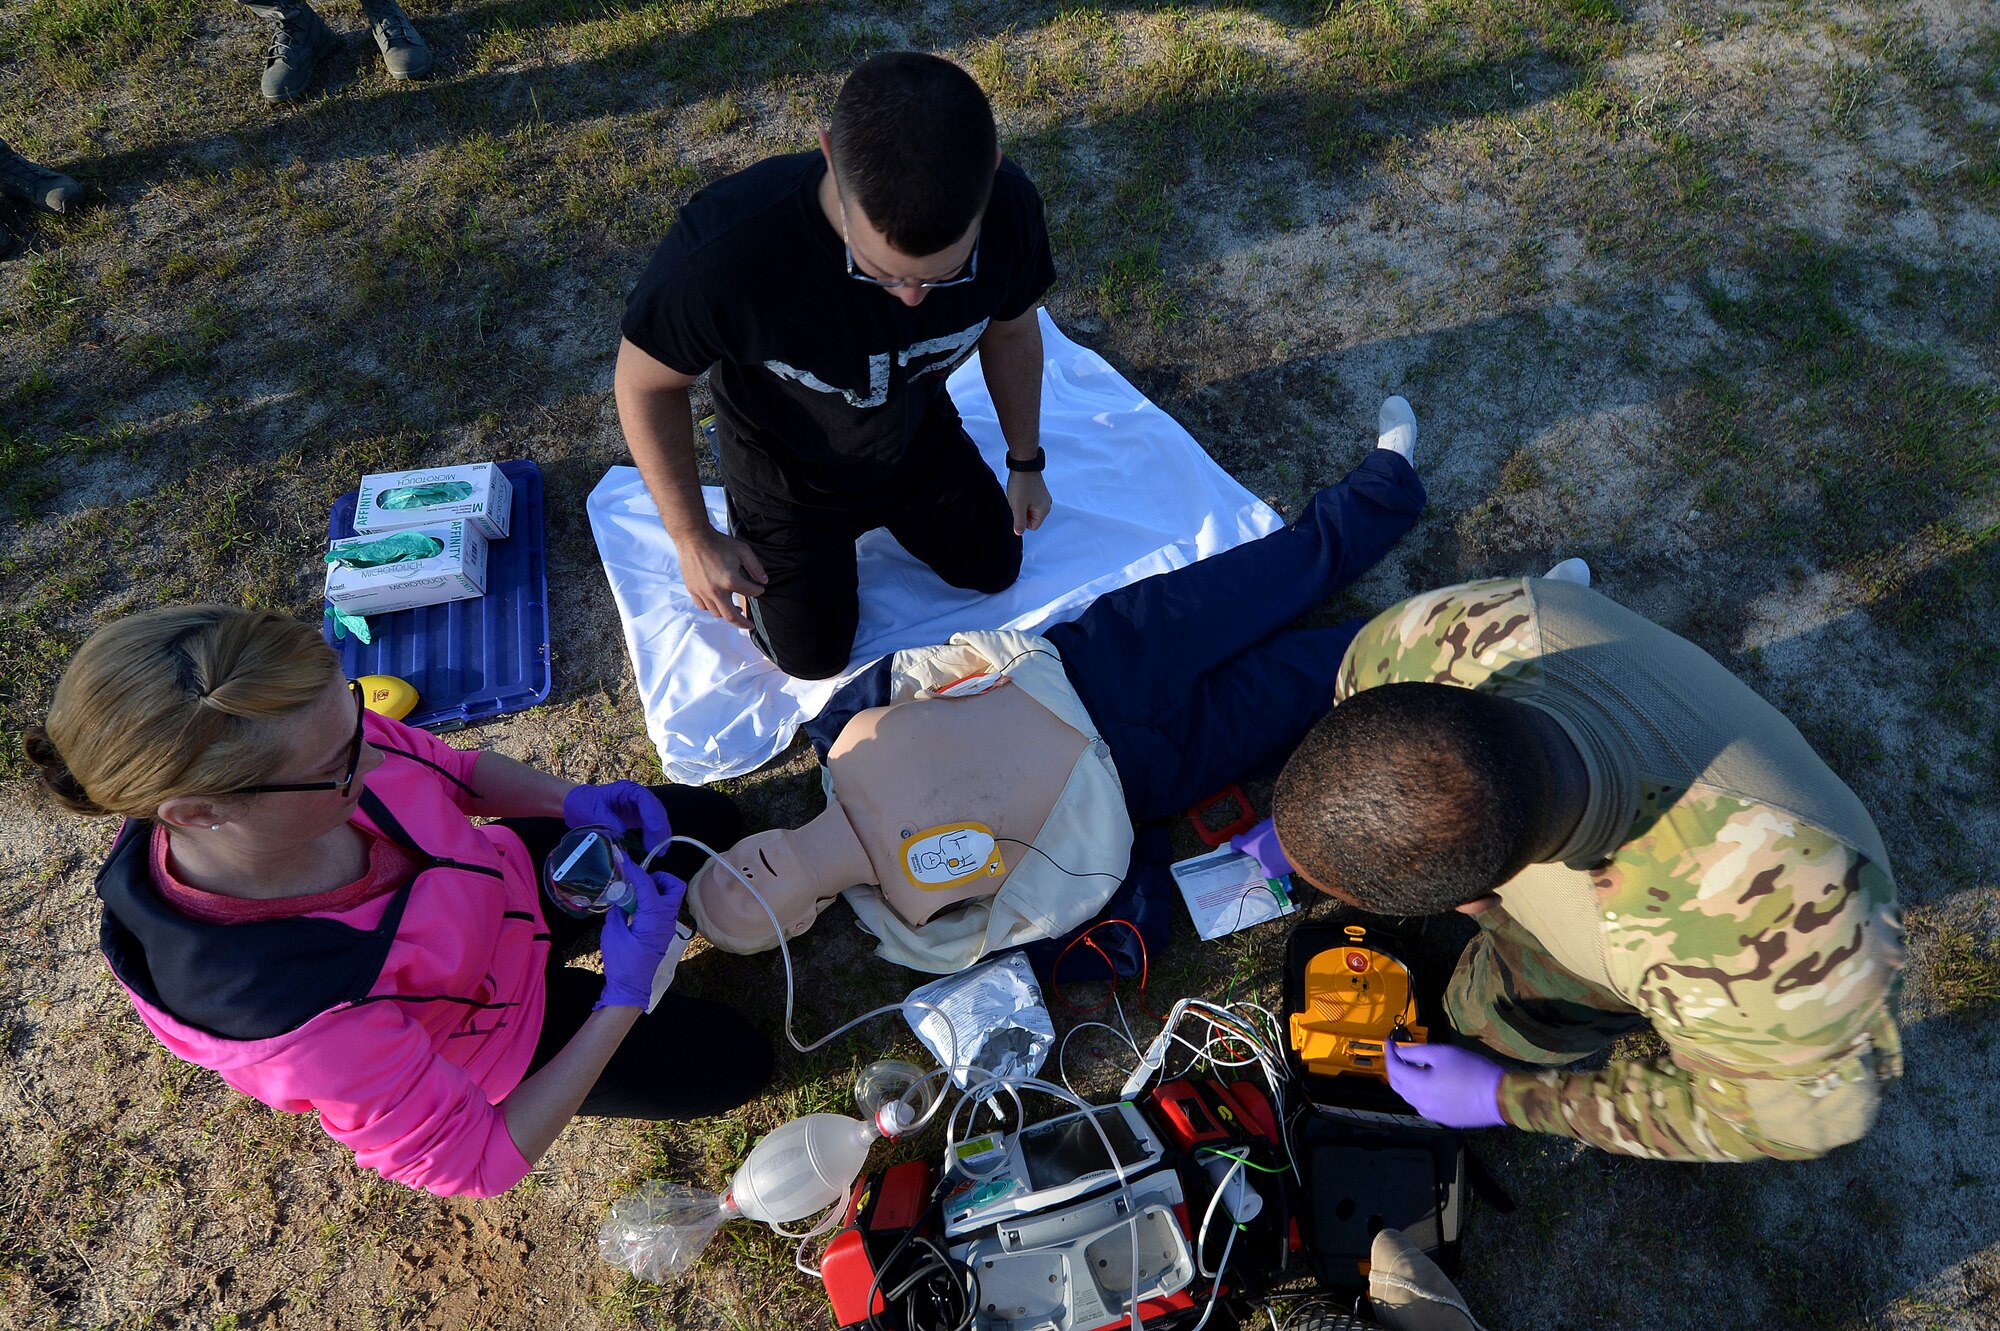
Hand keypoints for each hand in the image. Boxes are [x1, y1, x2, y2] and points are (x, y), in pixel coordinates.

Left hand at [564, 781, 671, 859]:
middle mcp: (636, 797)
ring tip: (660, 852)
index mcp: (625, 790)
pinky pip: (650, 827)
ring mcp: (639, 808)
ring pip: (656, 819)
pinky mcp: (638, 818)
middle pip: (655, 810)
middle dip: (659, 828)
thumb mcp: (593, 813)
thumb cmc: (584, 805)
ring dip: (660, 835)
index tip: (654, 829)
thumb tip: (622, 836)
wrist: (577, 806)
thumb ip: (608, 823)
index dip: (652, 813)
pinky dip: (654, 838)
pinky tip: (655, 849)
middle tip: (660, 847)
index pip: (644, 798)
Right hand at [596, 863, 688, 1009]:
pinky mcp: (663, 933)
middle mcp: (666, 919)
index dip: (636, 870)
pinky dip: (652, 902)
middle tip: (639, 881)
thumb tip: (620, 899)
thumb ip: (617, 912)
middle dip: (659, 877)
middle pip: (674, 887)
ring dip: (656, 889)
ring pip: (671, 898)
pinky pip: (663, 910)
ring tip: (634, 893)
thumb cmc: (622, 962)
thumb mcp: (612, 933)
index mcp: (654, 917)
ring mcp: (667, 926)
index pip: (648, 885)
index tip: (625, 861)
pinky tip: (634, 906)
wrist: (631, 987)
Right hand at [678, 527, 767, 628]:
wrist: (693, 538)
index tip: (760, 589)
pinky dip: (712, 608)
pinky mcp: (693, 590)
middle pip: (731, 617)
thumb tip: (764, 581)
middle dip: (743, 624)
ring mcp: (703, 592)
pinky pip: (703, 607)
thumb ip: (755, 567)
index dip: (758, 591)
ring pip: (717, 613)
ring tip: (735, 612)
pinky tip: (718, 603)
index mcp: (730, 580)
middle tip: (750, 626)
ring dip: (727, 615)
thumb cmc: (719, 543)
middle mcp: (716, 591)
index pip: (750, 593)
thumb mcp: (743, 551)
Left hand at [1006, 470, 1051, 533]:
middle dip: (1022, 512)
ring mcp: (1043, 497)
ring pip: (1029, 509)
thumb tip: (1019, 533)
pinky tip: (1021, 490)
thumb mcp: (1017, 507)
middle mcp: (1046, 504)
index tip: (1018, 508)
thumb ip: (1019, 523)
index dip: (1022, 520)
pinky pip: (1029, 501)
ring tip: (1019, 494)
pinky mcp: (1039, 491)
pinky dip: (1023, 498)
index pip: (1032, 526)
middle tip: (1018, 500)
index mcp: (1044, 510)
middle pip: (1031, 518)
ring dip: (1021, 505)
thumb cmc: (1021, 485)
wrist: (1023, 464)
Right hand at [1229, 818, 1292, 877]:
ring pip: (1264, 832)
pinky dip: (1278, 834)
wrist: (1302, 838)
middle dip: (1255, 845)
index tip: (1237, 851)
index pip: (1236, 841)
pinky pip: (1276, 828)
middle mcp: (1256, 830)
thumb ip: (1265, 871)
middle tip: (1263, 854)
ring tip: (1278, 850)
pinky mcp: (1280, 818)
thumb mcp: (1272, 871)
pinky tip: (1287, 842)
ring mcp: (1268, 823)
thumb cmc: (1282, 856)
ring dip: (1268, 839)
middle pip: (1251, 837)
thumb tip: (1264, 870)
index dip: (1235, 847)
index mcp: (1249, 842)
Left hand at [1386, 1039, 1506, 1127]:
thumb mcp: (1442, 1053)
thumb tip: (1400, 1051)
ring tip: (1411, 1067)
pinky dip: (1418, 1093)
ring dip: (1405, 1082)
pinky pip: (1422, 1105)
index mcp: (1418, 1086)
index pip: (1393, 1069)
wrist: (1499, 1097)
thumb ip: (1416, 1052)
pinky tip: (1427, 1084)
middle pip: (1397, 1085)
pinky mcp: (1443, 1120)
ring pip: (1409, 1097)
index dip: (1389, 1053)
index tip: (1388, 1042)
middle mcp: (1420, 1104)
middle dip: (1394, 1068)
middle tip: (1397, 1054)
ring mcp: (1431, 1114)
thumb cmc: (1472, 1070)